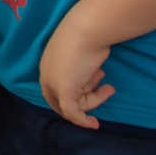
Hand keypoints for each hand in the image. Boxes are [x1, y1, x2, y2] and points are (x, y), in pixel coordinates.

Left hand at [39, 14, 115, 128]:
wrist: (87, 29)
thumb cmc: (88, 35)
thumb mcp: (83, 52)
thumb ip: (81, 66)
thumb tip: (92, 70)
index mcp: (48, 65)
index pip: (56, 89)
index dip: (77, 93)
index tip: (95, 89)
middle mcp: (47, 75)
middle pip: (64, 100)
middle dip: (87, 98)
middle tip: (105, 87)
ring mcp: (54, 83)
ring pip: (75, 106)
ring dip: (95, 99)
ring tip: (108, 85)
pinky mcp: (64, 90)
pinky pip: (73, 113)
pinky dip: (83, 121)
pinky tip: (95, 125)